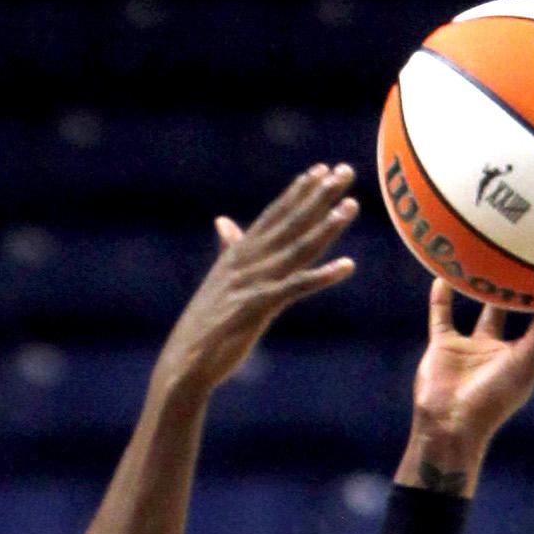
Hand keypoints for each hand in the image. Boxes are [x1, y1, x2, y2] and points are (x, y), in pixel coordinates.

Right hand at [155, 164, 357, 396]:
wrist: (183, 364)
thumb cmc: (204, 330)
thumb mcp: (219, 284)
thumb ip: (228, 251)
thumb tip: (224, 222)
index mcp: (237, 256)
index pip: (272, 216)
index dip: (297, 192)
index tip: (321, 169)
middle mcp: (245, 262)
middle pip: (288, 224)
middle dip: (317, 197)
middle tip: (344, 171)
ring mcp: (251, 283)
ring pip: (296, 248)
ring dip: (325, 227)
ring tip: (350, 205)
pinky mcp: (256, 308)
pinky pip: (296, 287)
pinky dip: (322, 276)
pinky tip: (347, 265)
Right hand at [396, 281, 533, 494]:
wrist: (447, 424)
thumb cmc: (490, 400)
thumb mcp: (524, 363)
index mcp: (531, 363)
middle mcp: (506, 356)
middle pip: (530, 322)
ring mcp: (475, 353)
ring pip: (488, 316)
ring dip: (491, 293)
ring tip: (500, 259)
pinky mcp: (446, 350)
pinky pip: (443, 317)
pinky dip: (441, 298)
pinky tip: (442, 275)